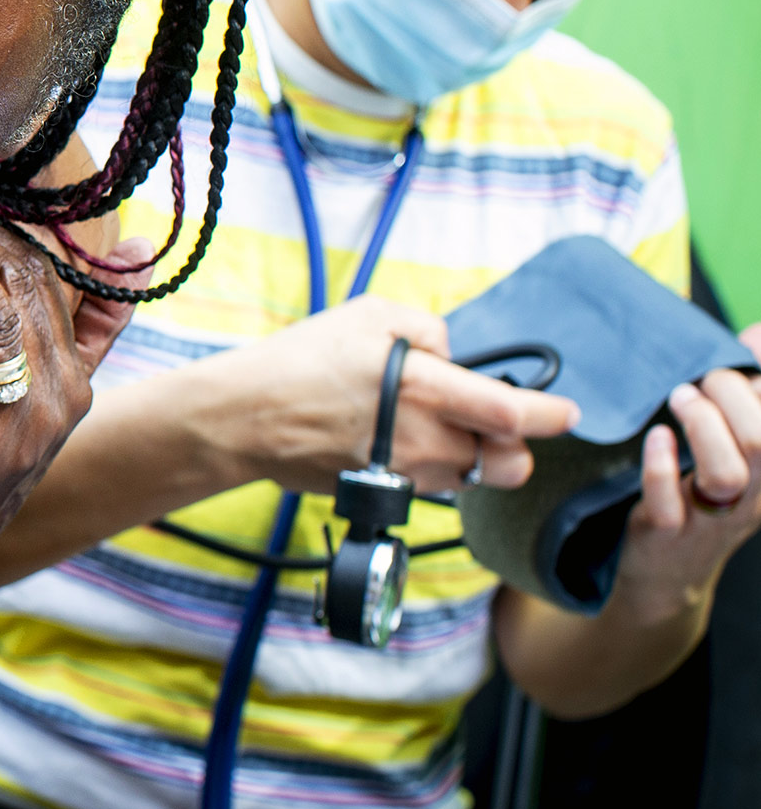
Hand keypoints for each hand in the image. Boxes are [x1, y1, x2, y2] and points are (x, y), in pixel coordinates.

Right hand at [208, 296, 578, 492]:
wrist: (244, 419)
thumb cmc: (299, 363)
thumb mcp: (366, 315)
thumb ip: (427, 330)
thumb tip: (451, 357)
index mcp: (427, 389)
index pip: (516, 416)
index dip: (552, 416)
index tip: (565, 413)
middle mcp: (426, 441)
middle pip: (511, 465)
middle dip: (516, 448)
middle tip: (497, 424)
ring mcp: (407, 474)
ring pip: (473, 479)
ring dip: (471, 456)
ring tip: (432, 427)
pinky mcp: (387, 493)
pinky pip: (433, 486)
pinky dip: (432, 468)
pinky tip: (398, 442)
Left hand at [608, 349, 760, 624]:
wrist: (669, 573)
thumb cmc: (703, 493)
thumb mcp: (735, 447)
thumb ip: (748, 394)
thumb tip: (757, 333)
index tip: (749, 348)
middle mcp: (755, 496)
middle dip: (729, 396)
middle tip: (698, 383)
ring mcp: (713, 517)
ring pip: (726, 472)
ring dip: (700, 425)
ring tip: (678, 400)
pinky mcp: (668, 531)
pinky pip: (669, 499)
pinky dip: (660, 462)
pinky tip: (656, 436)